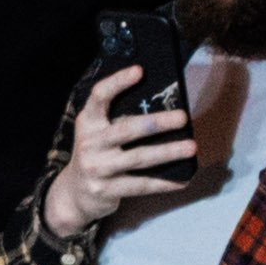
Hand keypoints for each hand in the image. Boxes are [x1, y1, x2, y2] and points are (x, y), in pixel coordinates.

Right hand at [39, 63, 197, 236]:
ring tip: (191, 147)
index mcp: (88, 122)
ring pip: (138, 157)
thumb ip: (118, 119)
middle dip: (157, 122)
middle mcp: (89, 143)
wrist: (74, 194)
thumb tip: (164, 106)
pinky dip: (163, 183)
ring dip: (168, 152)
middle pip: (127, 129)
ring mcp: (97, 168)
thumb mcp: (98, 133)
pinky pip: (140, 185)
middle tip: (183, 117)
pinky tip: (182, 181)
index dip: (118, 82)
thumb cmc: (98, 154)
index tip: (140, 70)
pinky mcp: (105, 190)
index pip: (99, 96)